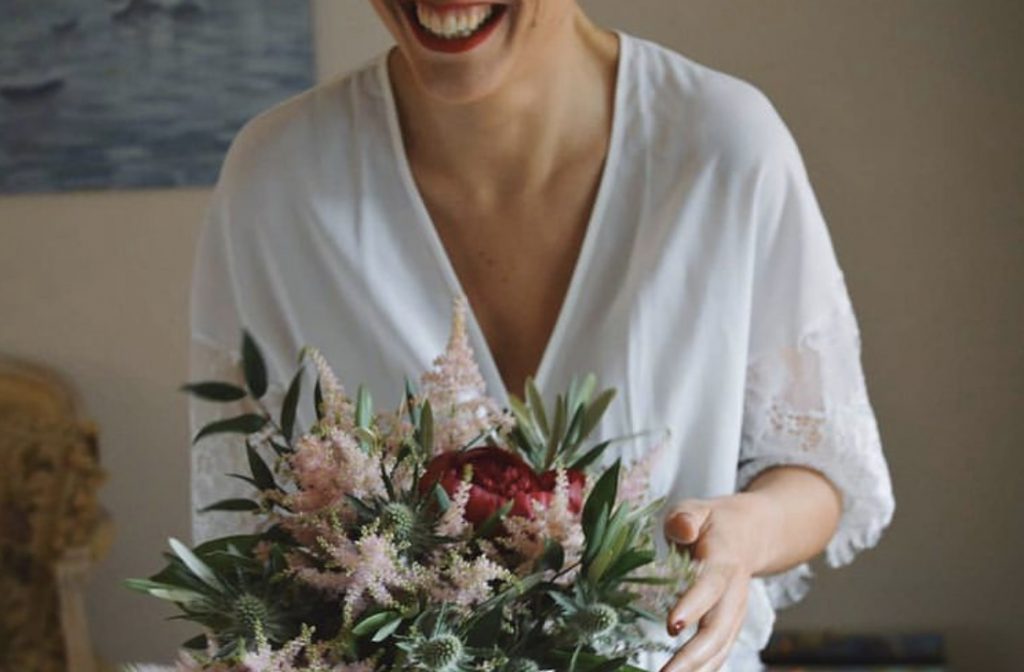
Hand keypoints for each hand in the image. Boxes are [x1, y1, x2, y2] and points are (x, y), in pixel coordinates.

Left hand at [659, 494, 765, 671]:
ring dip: (696, 668)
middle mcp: (733, 592)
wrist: (754, 534)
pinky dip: (704, 668)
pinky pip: (719, 651)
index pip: (709, 586)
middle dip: (692, 654)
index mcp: (723, 560)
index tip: (672, 626)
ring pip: (720, 646)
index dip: (693, 605)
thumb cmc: (714, 521)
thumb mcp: (698, 507)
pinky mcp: (731, 624)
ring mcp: (735, 611)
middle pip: (717, 628)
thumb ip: (686, 517)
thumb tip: (681, 529)